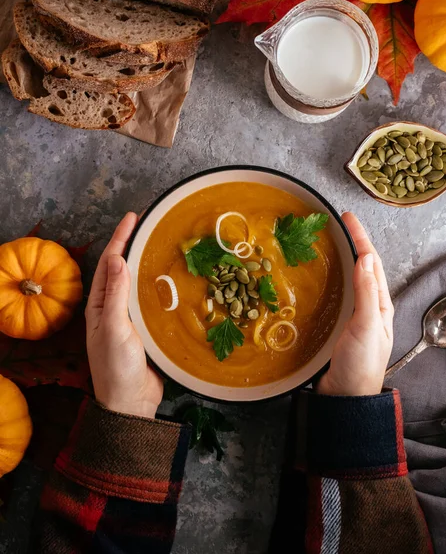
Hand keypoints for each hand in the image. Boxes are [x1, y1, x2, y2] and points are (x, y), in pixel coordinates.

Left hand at [85, 212, 162, 417]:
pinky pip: (153, 300)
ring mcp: (130, 317)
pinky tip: (173, 279)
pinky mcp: (147, 328)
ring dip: (147, 263)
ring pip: (139, 283)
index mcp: (100, 304)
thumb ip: (116, 294)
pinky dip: (160, 286)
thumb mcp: (113, 327)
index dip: (120, 238)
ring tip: (162, 244)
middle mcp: (113, 307)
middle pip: (123, 269)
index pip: (109, 263)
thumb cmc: (116, 365)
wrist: (130, 401)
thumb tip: (118, 258)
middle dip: (133, 245)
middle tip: (149, 224)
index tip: (133, 217)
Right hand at [317, 212, 393, 396]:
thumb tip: (366, 258)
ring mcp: (355, 315)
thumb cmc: (359, 364)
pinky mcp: (340, 324)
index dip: (361, 238)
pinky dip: (334, 277)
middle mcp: (370, 307)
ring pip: (351, 279)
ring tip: (331, 242)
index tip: (348, 218)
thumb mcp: (366, 326)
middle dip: (354, 243)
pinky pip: (339, 293)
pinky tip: (323, 276)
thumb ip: (366, 294)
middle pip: (363, 267)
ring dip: (344, 258)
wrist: (346, 396)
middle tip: (338, 223)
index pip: (372, 263)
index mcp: (380, 305)